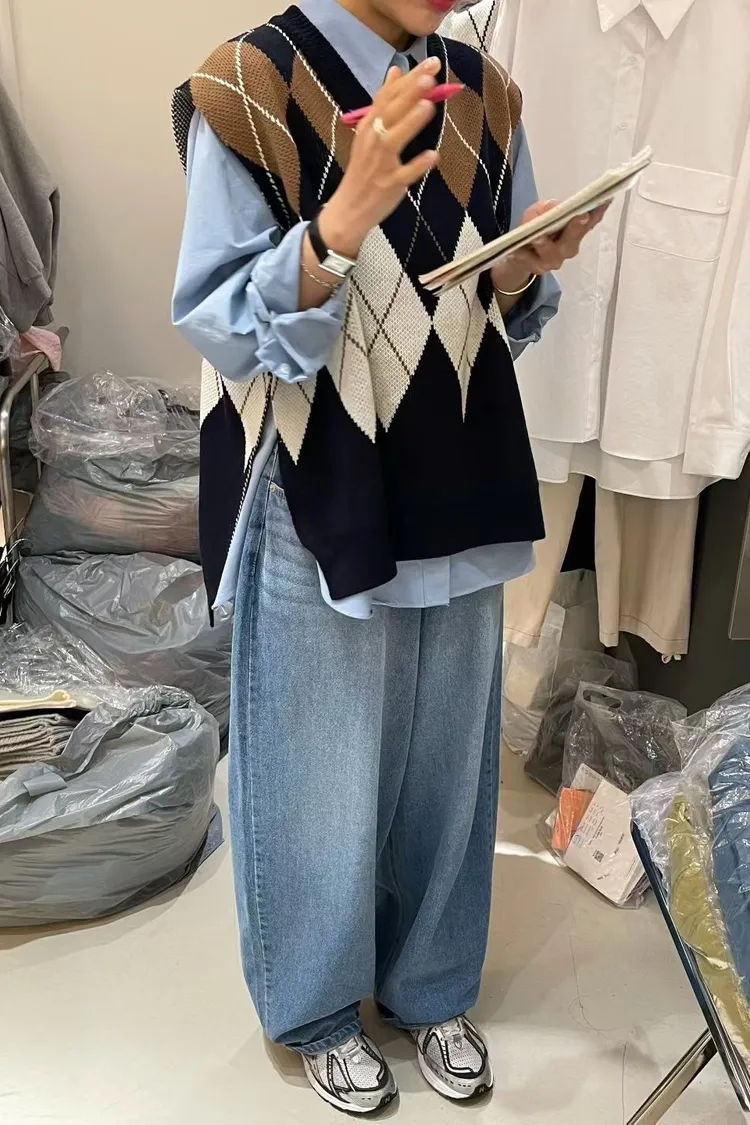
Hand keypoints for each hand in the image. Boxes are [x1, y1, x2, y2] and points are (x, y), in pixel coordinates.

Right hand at [319, 58, 441, 258]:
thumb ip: (384, 102)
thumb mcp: (369, 131)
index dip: (409, 79)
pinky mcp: (389, 184)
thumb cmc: (364, 168)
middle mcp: (373, 140)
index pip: (388, 96)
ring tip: (428, 106)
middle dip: (411, 93)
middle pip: (392, 112)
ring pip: (395, 139)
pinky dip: (417, 166)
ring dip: (411, 122)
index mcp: (369, 125)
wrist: (349, 208)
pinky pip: (405, 174)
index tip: (430, 62)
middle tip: (430, 75)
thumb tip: (396, 71)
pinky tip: (433, 156)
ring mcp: (380, 163)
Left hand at [491, 201, 608, 294]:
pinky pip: (530, 261)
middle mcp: (569, 247)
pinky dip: (523, 254)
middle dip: (576, 228)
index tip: (605, 200)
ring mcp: (553, 260)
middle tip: (580, 216)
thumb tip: (552, 206)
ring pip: (552, 254)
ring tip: (538, 236)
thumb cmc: (537, 228)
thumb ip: (547, 208)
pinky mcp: (536, 268)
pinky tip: (516, 249)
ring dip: (545, 245)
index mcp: (575, 231)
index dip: (599, 212)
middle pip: (574, 240)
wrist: (519, 253)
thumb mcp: (539, 212)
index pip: (591, 221)